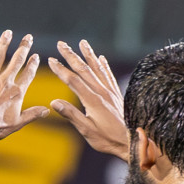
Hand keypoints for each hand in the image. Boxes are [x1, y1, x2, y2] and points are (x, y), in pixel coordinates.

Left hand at [0, 30, 49, 139]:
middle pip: (17, 60)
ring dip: (4, 43)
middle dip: (23, 47)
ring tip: (8, 32)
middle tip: (28, 37)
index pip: (28, 74)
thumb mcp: (18, 123)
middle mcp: (5, 82)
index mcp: (17, 92)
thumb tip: (48, 110)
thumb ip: (33, 114)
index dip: (33, 64)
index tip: (36, 56)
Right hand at [48, 39, 128, 159]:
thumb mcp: (87, 131)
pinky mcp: (117, 94)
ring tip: (82, 43)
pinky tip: (101, 58)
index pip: (73, 81)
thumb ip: (71, 115)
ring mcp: (111, 92)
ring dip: (88, 55)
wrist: (133, 141)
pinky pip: (109, 75)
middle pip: (84, 70)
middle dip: (71, 56)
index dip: (61, 70)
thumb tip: (54, 102)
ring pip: (98, 68)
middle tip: (61, 44)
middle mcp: (102, 92)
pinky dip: (103, 65)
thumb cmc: (108, 139)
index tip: (51, 60)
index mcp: (92, 101)